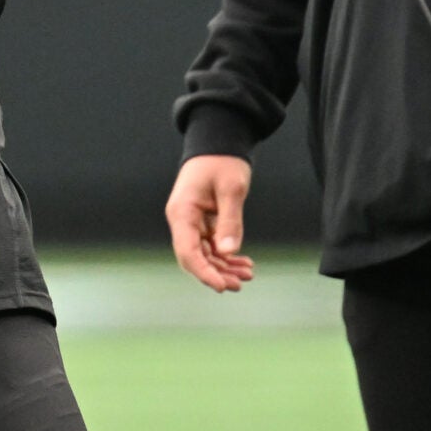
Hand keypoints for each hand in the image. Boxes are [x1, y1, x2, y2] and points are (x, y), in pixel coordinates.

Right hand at [166, 155, 255, 291]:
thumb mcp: (231, 189)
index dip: (204, 272)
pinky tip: (243, 262)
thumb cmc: (223, 162)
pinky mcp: (202, 221)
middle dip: (216, 273)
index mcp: (182, 212)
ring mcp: (191, 222)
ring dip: (223, 267)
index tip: (222, 286)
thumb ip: (230, 221)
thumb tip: (228, 251)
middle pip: (194, 257)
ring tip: (247, 274)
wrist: (218, 144)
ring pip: (204, 254)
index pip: (188, 251)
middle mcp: (182, 220)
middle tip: (240, 283)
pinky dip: (226, 255)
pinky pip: (211, 245)